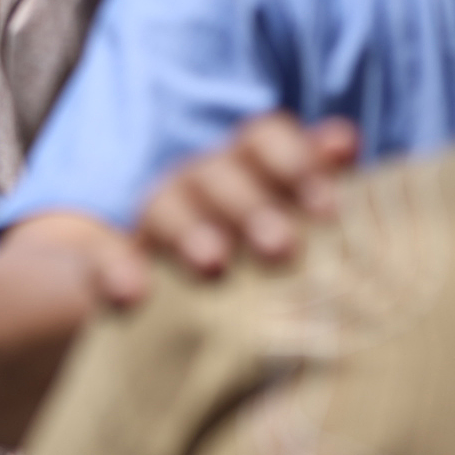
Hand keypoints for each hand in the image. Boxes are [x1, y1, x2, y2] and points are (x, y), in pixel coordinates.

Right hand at [94, 114, 360, 305]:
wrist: (159, 315)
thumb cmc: (263, 281)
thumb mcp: (301, 246)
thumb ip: (324, 205)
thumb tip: (348, 146)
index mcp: (246, 172)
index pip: (265, 140)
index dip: (296, 158)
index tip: (330, 205)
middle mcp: (200, 187)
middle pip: (220, 174)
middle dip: (254, 207)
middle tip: (283, 248)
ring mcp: (154, 227)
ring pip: (166, 206)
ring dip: (192, 232)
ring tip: (212, 263)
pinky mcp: (112, 269)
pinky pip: (106, 260)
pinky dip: (117, 270)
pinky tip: (133, 292)